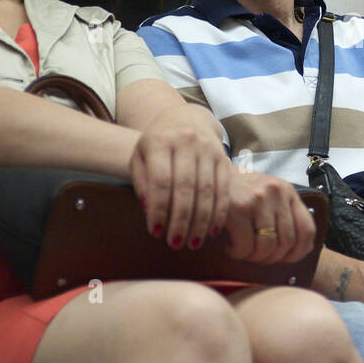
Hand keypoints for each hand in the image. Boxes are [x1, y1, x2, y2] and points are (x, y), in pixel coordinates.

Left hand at [130, 109, 231, 248]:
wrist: (185, 119)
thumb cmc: (157, 145)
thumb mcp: (140, 157)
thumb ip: (141, 182)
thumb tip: (149, 209)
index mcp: (159, 140)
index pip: (160, 180)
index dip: (158, 209)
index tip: (155, 232)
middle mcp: (186, 141)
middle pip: (185, 187)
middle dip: (180, 219)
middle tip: (175, 243)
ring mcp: (208, 148)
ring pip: (207, 190)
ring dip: (200, 221)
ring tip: (193, 243)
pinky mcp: (223, 157)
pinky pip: (223, 188)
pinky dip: (218, 212)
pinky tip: (211, 230)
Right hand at [222, 172, 315, 263]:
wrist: (209, 176)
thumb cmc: (241, 193)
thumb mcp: (269, 197)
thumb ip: (286, 217)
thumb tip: (304, 249)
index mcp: (288, 192)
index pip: (307, 229)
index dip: (299, 252)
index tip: (286, 260)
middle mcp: (277, 193)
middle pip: (287, 242)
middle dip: (272, 258)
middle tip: (258, 258)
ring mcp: (258, 199)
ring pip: (267, 247)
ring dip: (254, 258)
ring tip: (244, 253)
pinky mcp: (238, 208)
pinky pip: (245, 246)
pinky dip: (238, 254)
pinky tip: (231, 248)